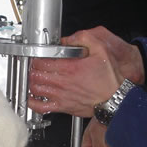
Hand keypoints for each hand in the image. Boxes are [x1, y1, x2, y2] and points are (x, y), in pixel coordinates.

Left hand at [26, 26, 143, 116]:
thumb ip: (83, 38)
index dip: (35, 57)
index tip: (37, 55)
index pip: (41, 61)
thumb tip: (68, 38)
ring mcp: (61, 96)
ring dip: (30, 82)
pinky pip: (41, 107)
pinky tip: (32, 97)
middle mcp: (62, 83)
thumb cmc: (110, 79)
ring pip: (35, 89)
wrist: (116, 99)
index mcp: (69, 68)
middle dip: (31, 68)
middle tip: (33, 65)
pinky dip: (32, 102)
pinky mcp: (63, 107)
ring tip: (32, 77)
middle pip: (35, 74)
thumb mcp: (101, 49)